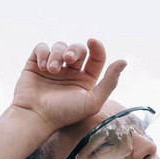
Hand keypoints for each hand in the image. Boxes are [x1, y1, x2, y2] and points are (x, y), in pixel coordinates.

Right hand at [11, 38, 126, 132]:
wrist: (35, 117)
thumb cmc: (64, 113)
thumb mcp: (92, 102)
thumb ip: (109, 82)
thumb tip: (124, 61)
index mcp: (86, 80)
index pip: (96, 57)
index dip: (97, 46)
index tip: (92, 41)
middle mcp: (70, 73)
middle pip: (78, 49)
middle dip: (75, 50)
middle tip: (69, 59)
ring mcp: (53, 68)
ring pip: (59, 46)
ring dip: (57, 54)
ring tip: (52, 69)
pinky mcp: (36, 65)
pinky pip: (42, 48)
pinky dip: (43, 53)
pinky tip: (43, 66)